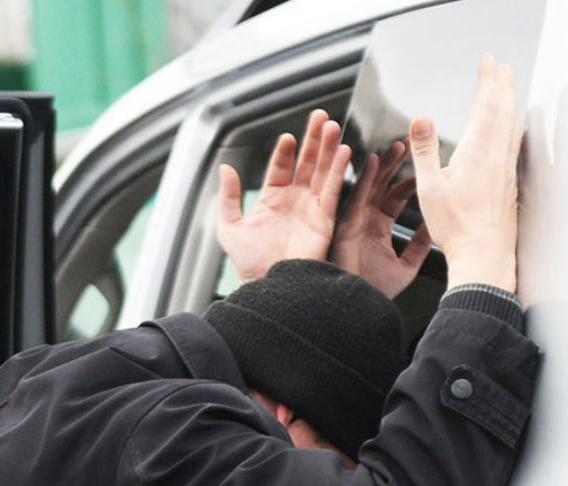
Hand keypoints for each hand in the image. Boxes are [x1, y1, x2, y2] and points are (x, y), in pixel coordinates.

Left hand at [216, 110, 351, 284]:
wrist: (268, 286)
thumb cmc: (250, 264)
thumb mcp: (230, 229)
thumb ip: (228, 198)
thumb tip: (225, 169)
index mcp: (271, 201)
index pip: (280, 167)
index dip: (284, 151)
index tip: (287, 137)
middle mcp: (294, 201)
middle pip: (306, 163)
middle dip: (313, 140)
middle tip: (320, 117)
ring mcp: (311, 208)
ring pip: (323, 171)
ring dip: (329, 148)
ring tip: (332, 127)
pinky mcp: (326, 218)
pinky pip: (334, 190)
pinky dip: (339, 171)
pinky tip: (343, 152)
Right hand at [329, 140, 434, 297]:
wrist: (357, 306)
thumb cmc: (375, 291)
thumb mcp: (406, 266)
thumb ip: (420, 245)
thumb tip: (435, 227)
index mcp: (378, 229)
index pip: (395, 197)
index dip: (407, 180)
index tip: (422, 165)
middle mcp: (365, 222)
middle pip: (381, 186)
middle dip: (393, 164)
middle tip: (407, 144)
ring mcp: (354, 222)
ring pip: (369, 186)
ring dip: (381, 165)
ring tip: (395, 146)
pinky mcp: (346, 225)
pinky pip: (355, 195)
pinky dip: (363, 177)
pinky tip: (371, 160)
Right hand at [412, 55, 520, 292]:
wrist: (484, 253)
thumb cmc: (456, 226)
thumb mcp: (429, 187)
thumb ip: (425, 150)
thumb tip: (420, 118)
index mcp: (476, 152)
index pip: (485, 105)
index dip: (486, 80)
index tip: (487, 62)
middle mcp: (496, 156)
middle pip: (504, 110)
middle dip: (503, 85)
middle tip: (502, 68)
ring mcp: (507, 168)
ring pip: (513, 125)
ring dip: (512, 102)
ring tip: (510, 89)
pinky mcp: (510, 181)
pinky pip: (516, 143)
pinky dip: (515, 126)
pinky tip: (514, 129)